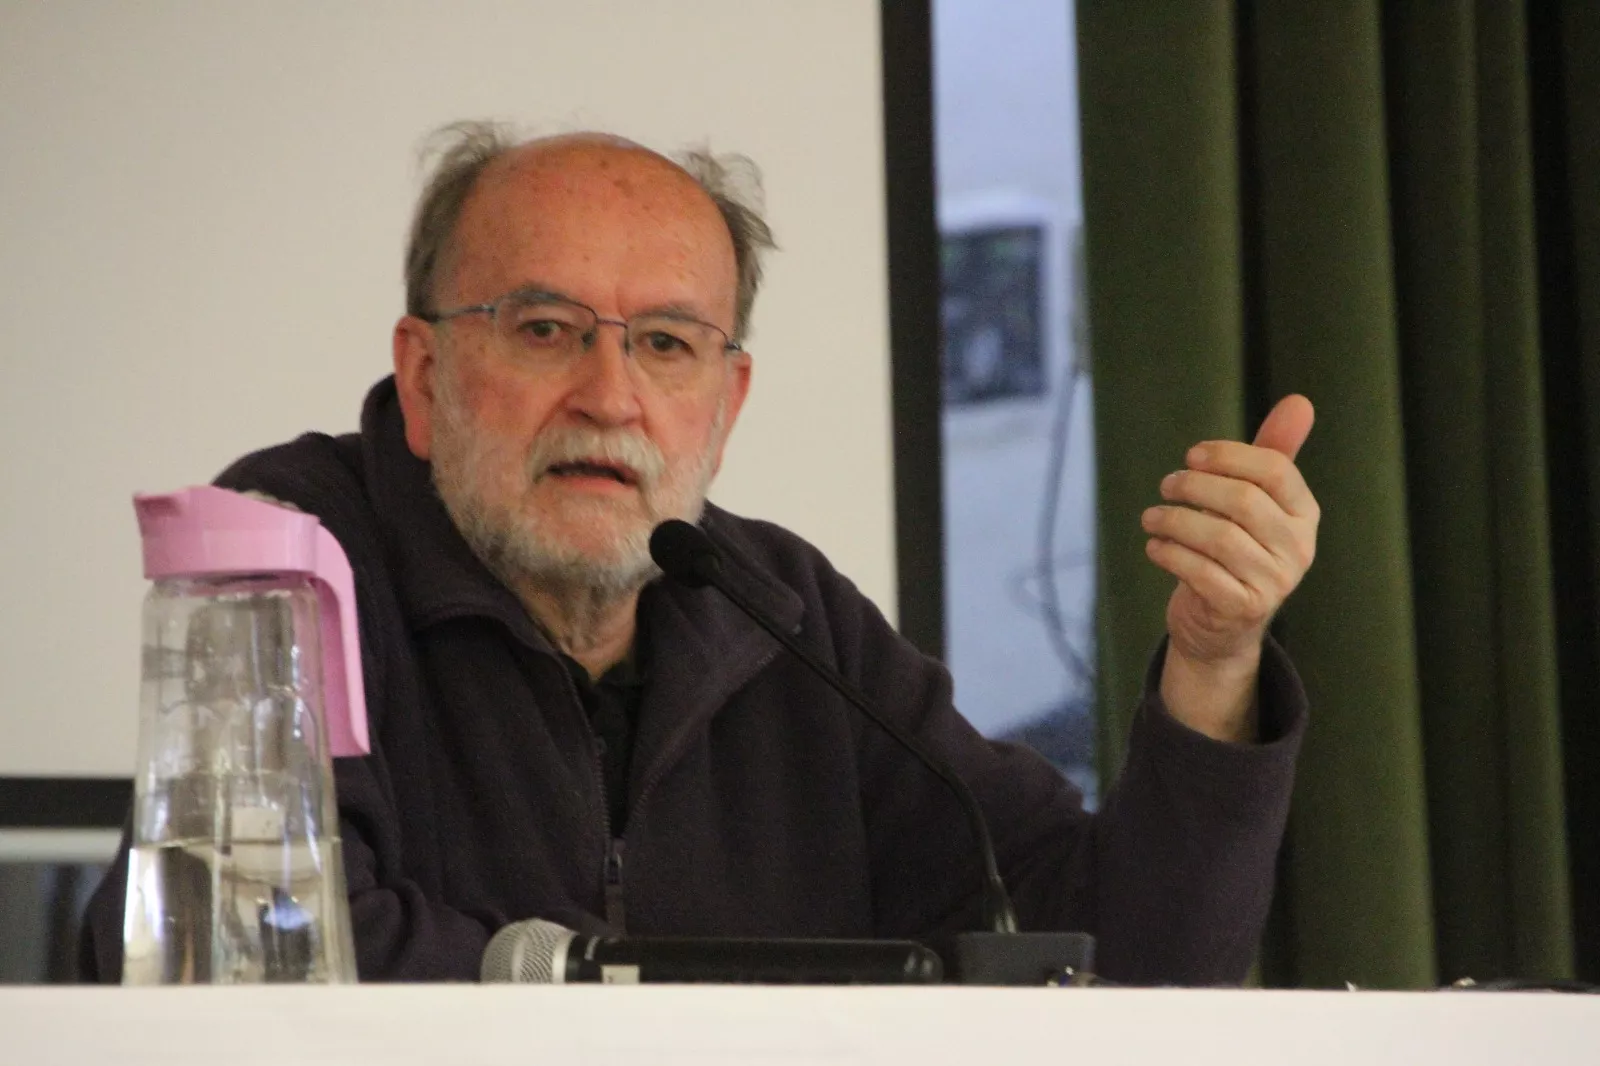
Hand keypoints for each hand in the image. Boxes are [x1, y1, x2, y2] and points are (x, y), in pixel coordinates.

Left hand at [1141, 395, 1319, 739]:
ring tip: (1151, 518)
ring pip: (1218, 538)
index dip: (1228, 455)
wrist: (1221, 625)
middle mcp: (1297, 548)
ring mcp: (1274, 583)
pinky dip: (1170, 555)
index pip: (1275, 470)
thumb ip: (1273, 453)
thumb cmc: (1236, 549)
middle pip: (1243, 501)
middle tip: (1166, 485)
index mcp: (1304, 514)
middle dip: (1194, 486)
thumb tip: (1299, 400)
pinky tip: (1155, 547)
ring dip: (1173, 521)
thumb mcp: (1254, 501)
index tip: (1191, 456)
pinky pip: (1201, 573)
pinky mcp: (1242, 610)